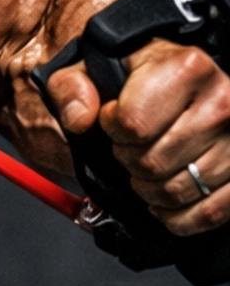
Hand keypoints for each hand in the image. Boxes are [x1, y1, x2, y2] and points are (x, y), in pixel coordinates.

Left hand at [44, 37, 229, 235]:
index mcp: (186, 67)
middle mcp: (221, 101)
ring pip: (178, 190)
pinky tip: (165, 203)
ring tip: (146, 168)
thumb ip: (70, 87)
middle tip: (131, 147)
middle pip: (153, 162)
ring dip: (150, 190)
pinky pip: (211, 212)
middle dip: (129, 161)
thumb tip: (79, 118)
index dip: (112, 130)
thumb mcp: (90, 68)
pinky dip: (180, 218)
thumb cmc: (138, 78)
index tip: (114, 120)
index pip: (134, 124)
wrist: (179, 85)